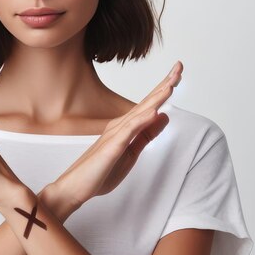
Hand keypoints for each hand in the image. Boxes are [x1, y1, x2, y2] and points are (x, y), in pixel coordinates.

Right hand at [50, 61, 182, 215]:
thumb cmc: (99, 172)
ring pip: (139, 112)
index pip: (149, 105)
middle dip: (164, 85)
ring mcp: (115, 135)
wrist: (74, 187)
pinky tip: (153, 111)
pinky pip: (129, 131)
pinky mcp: (112, 147)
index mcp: (125, 128)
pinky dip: (141, 119)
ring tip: (171, 84)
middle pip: (147, 102)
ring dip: (155, 98)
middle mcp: (120, 126)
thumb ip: (146, 135)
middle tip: (179, 67)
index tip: (177, 74)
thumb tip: (163, 116)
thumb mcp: (131, 153)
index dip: (164, 89)